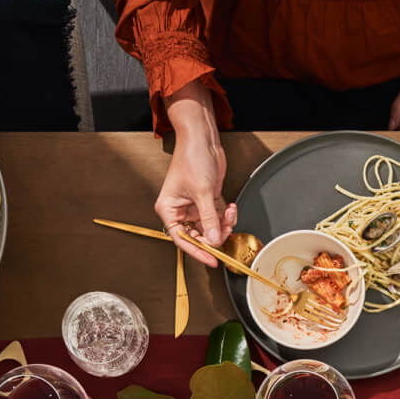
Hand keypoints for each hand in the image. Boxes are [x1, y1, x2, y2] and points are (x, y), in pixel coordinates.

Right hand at [158, 81, 235, 267]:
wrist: (202, 138)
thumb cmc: (191, 157)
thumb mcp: (201, 191)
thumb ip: (208, 218)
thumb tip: (214, 238)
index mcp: (169, 210)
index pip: (182, 240)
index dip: (198, 252)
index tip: (212, 260)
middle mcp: (181, 211)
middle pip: (198, 236)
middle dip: (214, 235)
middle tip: (225, 232)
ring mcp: (195, 207)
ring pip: (211, 228)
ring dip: (223, 224)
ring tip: (228, 213)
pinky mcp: (208, 201)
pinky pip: (218, 218)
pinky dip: (226, 216)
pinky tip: (230, 207)